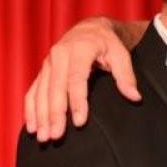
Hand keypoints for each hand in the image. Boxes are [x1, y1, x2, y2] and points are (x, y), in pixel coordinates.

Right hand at [24, 16, 139, 141]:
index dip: (77, 101)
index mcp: (79, 49)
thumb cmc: (107, 43)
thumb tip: (134, 97)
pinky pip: (32, 91)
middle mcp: (59, 55)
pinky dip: (31, 110)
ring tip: (43, 137)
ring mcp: (48, 63)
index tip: (79, 122)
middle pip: (55, 88)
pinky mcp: (43, 71)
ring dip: (41, 116)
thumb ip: (126, 76)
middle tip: (56, 136)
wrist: (89, 29)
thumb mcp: (121, 54)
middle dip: (54, 114)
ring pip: (41, 92)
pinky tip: (32, 127)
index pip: (76, 78)